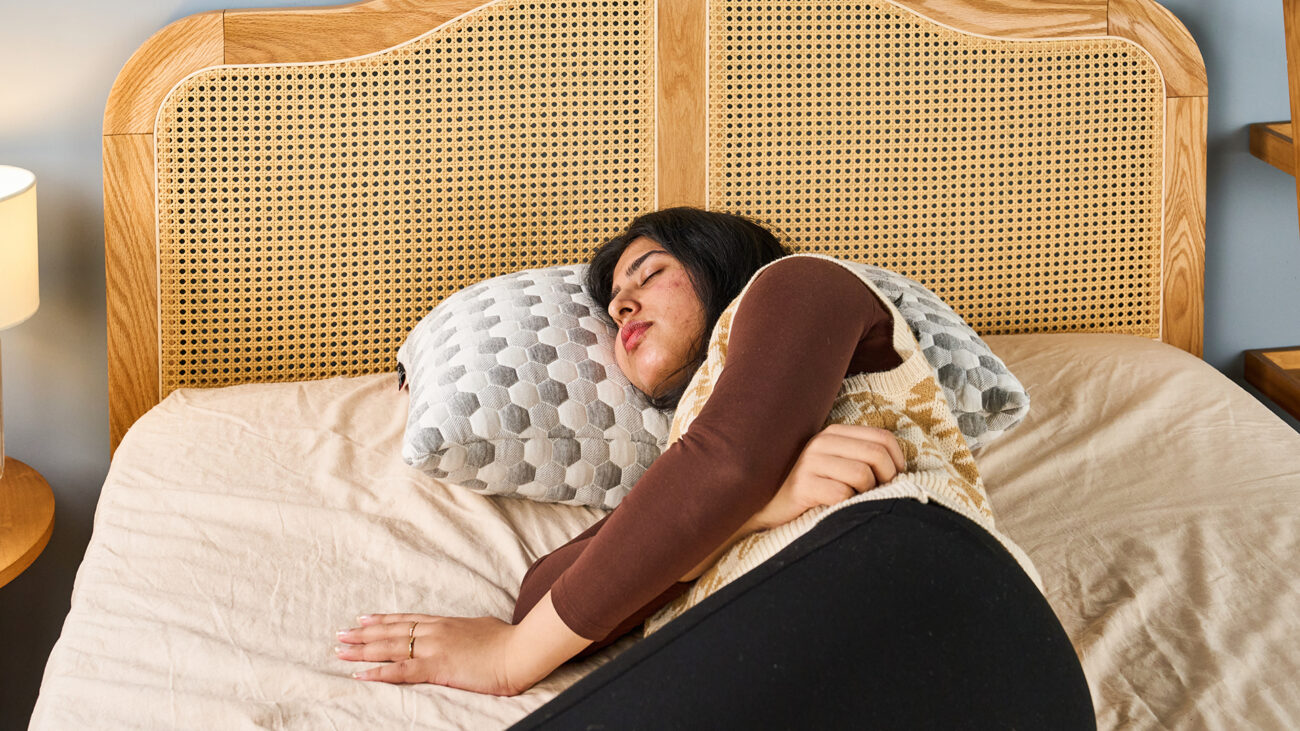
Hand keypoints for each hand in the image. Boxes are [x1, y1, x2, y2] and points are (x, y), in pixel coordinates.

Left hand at [336, 613, 524, 694]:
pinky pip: (400, 670)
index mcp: (444, 623)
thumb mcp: (483, 627)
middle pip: (390, 631)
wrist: (518, 650)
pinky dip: (378, 672)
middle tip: (340, 633)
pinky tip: (360, 673)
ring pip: (388, 647)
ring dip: (361, 649)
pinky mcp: (436, 667)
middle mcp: (433, 631)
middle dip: (363, 633)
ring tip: (340, 650)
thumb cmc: (507, 641)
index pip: (406, 620)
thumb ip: (468, 629)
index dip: (382, 620)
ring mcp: (433, 647)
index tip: (363, 619)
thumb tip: (468, 630)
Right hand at [750, 424, 905, 530]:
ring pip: (862, 475)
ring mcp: (810, 462)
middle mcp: (821, 442)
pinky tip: (836, 508)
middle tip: (877, 494)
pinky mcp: (802, 485)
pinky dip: (847, 505)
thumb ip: (862, 458)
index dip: (897, 461)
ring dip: (866, 494)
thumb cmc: (812, 490)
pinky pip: (842, 494)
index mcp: (834, 433)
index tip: (893, 479)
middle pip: (876, 455)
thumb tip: (900, 470)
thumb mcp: (837, 465)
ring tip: (854, 500)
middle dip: (887, 479)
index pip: (883, 438)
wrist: (769, 509)